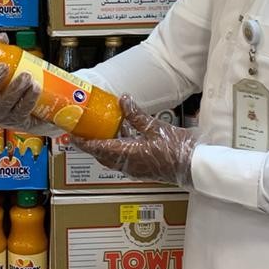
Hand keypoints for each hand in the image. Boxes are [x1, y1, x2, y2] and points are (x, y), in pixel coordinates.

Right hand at [0, 64, 44, 131]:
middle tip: (4, 66)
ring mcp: (1, 115)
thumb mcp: (2, 66)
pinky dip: (29, 98)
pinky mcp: (17, 121)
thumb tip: (1, 38)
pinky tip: (35, 88)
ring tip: (26, 75)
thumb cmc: (9, 85)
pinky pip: (21, 110)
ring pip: (5, 103)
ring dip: (15, 88)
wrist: (29, 110)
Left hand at [72, 96, 197, 186]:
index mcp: (129, 155)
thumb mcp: (156, 128)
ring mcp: (136, 168)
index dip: (84, 143)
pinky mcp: (143, 167)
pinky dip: (117, 147)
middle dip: (90, 145)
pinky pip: (123, 158)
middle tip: (82, 132)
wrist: (195, 167)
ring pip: (112, 158)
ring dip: (104, 146)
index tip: (73, 135)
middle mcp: (129, 165)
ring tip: (99, 131)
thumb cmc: (179, 151)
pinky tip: (122, 134)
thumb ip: (136, 115)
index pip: (98, 149)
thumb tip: (123, 100)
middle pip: (102, 156)